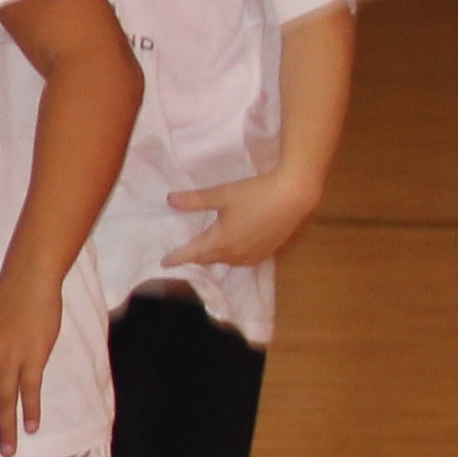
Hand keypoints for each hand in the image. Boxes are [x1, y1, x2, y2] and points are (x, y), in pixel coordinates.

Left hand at [163, 163, 324, 270]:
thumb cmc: (255, 193)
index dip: (176, 258)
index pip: (192, 253)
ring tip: (205, 252)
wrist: (293, 196)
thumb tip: (170, 200)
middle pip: (208, 259)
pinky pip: (243, 260)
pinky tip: (232, 250)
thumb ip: (195, 200)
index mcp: (221, 241)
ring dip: (214, 258)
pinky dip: (232, 257)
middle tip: (184, 255)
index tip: (164, 262)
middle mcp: (235, 253)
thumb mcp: (222, 194)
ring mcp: (253, 255)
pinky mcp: (267, 252)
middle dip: (195, 258)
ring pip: (226, 261)